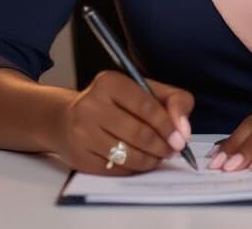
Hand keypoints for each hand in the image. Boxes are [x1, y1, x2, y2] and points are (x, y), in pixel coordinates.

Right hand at [53, 70, 193, 175]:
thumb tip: (184, 130)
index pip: (145, 105)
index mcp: (110, 82)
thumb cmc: (116, 103)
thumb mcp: (146, 90)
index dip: (167, 125)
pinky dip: (133, 169)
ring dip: (150, 160)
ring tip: (158, 157)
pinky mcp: (79, 157)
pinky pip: (115, 169)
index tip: (180, 139)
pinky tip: (138, 162)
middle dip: (161, 146)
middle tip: (171, 151)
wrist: (68, 119)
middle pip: (137, 133)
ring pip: (127, 155)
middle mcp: (91, 105)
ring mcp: (82, 132)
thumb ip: (173, 101)